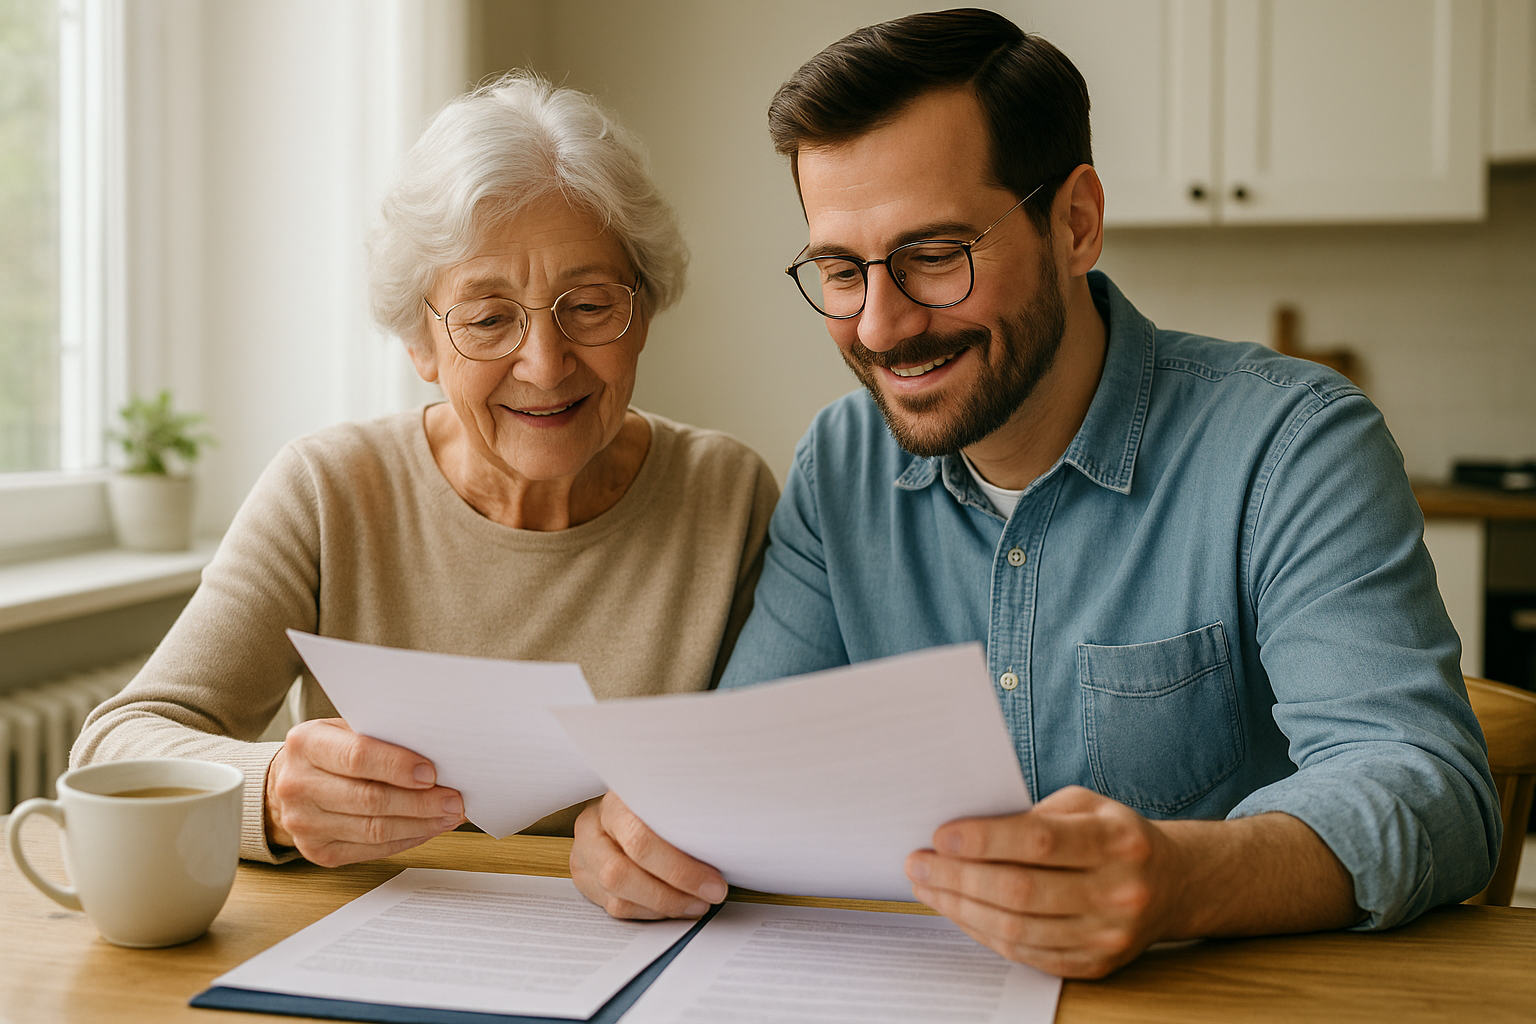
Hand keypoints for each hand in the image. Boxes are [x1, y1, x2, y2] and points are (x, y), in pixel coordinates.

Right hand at [264, 718, 465, 866]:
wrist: (290, 781)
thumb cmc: (331, 750)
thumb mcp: (347, 729)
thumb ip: (382, 735)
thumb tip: (439, 751)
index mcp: (306, 744)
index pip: (357, 757)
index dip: (397, 766)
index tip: (431, 773)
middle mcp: (298, 785)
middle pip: (369, 799)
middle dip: (420, 801)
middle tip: (453, 800)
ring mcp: (304, 824)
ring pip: (374, 830)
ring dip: (420, 824)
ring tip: (449, 815)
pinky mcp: (317, 852)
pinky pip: (372, 850)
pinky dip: (406, 839)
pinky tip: (428, 828)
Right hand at [570, 792, 726, 918]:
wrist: (620, 802)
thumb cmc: (655, 803)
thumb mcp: (667, 800)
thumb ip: (684, 822)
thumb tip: (724, 852)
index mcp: (615, 801)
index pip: (641, 840)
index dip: (680, 869)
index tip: (715, 884)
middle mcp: (592, 826)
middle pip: (622, 873)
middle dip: (670, 894)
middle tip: (707, 899)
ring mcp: (582, 854)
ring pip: (617, 897)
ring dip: (662, 908)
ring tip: (694, 904)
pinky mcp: (582, 877)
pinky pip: (614, 907)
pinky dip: (648, 912)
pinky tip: (672, 905)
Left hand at [905, 786, 1184, 978]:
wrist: (1172, 885)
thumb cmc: (1112, 835)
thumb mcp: (1086, 805)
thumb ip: (1033, 814)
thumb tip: (963, 830)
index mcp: (1117, 841)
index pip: (1040, 842)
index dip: (984, 840)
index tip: (940, 835)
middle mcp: (1119, 892)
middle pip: (1021, 891)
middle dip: (958, 877)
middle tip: (918, 863)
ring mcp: (1109, 936)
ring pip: (1017, 929)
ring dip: (961, 908)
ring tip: (927, 887)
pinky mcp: (1096, 965)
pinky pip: (1026, 954)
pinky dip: (983, 932)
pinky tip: (957, 911)